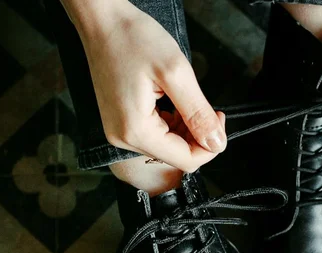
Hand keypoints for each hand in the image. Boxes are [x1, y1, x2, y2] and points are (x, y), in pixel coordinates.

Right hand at [66, 0, 224, 171]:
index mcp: (135, 131)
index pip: (186, 160)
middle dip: (198, 135)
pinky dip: (170, 123)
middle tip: (207, 106)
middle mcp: (123, 138)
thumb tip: (216, 143)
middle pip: (176, 156)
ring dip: (185, 128)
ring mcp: (119, 132)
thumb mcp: (176, 73)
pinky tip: (172, 102)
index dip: (210, 144)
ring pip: (167, 147)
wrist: (103, 22)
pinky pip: (154, 135)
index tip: (219, 118)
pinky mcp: (120, 123)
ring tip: (186, 99)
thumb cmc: (132, 39)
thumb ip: (198, 113)